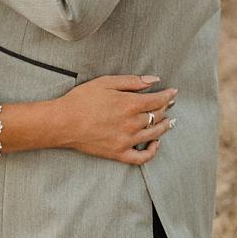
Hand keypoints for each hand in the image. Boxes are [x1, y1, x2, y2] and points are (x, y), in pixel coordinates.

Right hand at [55, 75, 176, 165]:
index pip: (158, 100)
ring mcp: (127, 140)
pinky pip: (142, 157)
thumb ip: (132, 81)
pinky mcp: (119, 153)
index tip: (173, 92)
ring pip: (154, 135)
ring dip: (165, 127)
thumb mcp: (106, 82)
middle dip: (166, 108)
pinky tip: (155, 144)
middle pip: (158, 116)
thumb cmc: (81, 100)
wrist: (63, 122)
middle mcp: (132, 123)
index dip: (168, 95)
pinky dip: (152, 151)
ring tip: (169, 122)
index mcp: (130, 104)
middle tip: (170, 104)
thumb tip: (154, 80)